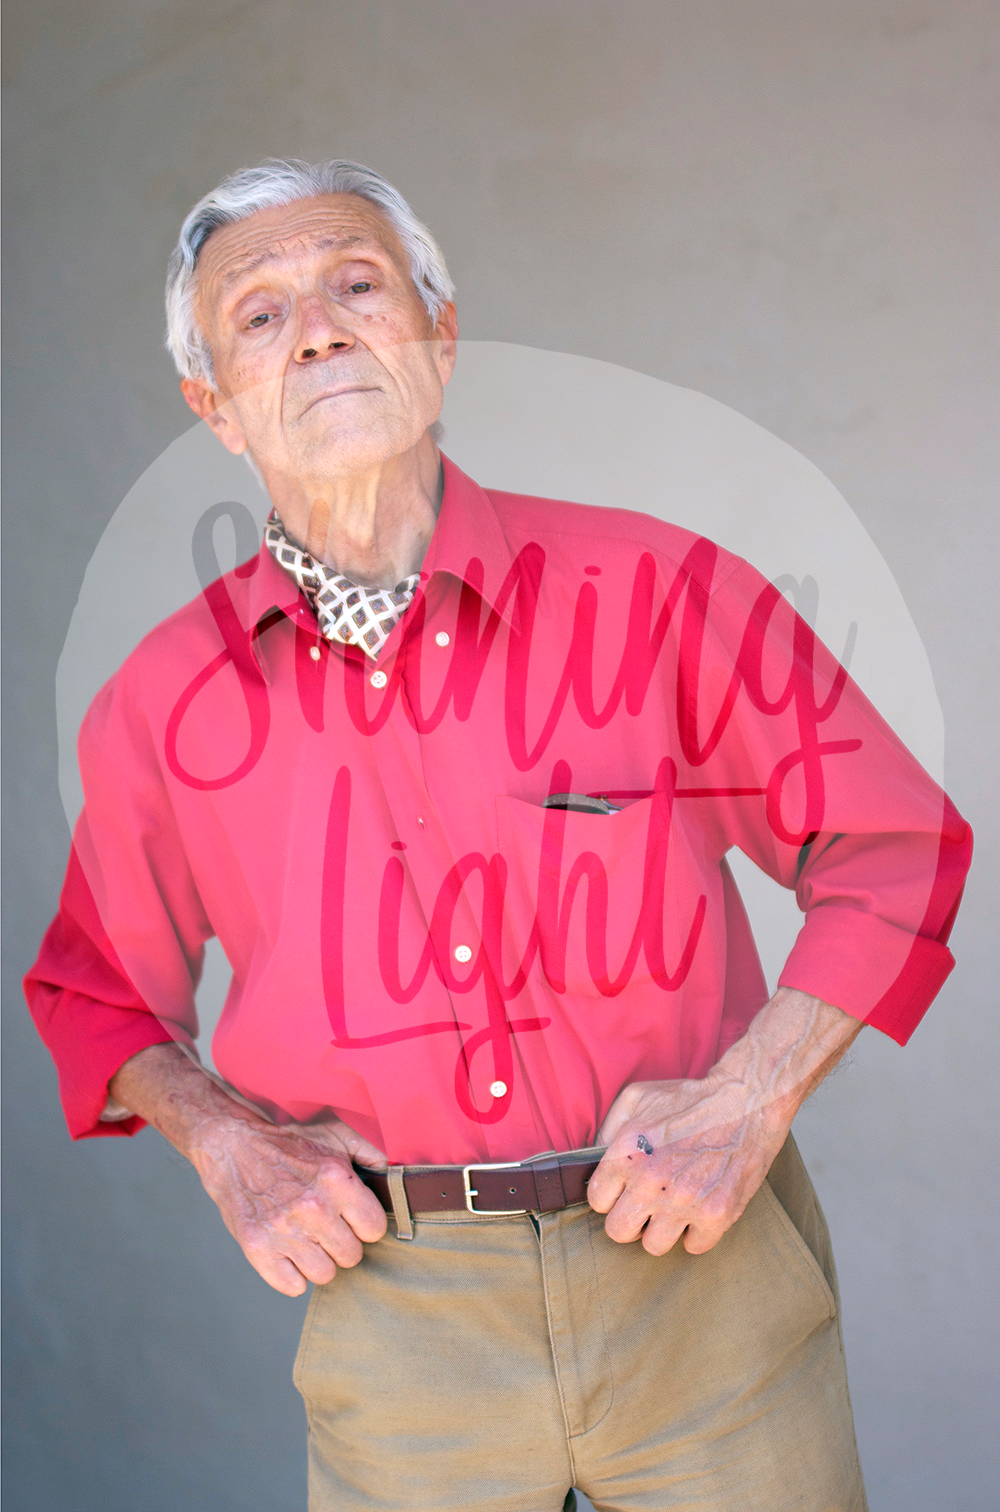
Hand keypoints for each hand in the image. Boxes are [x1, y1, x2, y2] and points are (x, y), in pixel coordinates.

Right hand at [190, 1113, 388, 1295]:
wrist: (233, 1147)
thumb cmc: (289, 1142)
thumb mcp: (336, 1135)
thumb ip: (373, 1154)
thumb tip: (399, 1178)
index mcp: (335, 1179)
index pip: (374, 1229)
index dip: (365, 1225)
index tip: (353, 1218)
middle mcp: (312, 1208)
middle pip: (351, 1256)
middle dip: (343, 1243)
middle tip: (327, 1227)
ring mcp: (283, 1230)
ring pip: (324, 1274)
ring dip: (319, 1260)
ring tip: (308, 1238)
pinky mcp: (257, 1248)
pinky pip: (292, 1286)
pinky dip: (293, 1275)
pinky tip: (289, 1252)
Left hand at [587, 1074, 786, 1255]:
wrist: (746, 1101)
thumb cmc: (689, 1099)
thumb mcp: (636, 1098)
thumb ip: (608, 1129)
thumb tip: (593, 1161)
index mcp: (626, 1155)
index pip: (597, 1201)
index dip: (610, 1195)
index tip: (623, 1189)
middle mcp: (651, 1183)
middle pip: (618, 1232)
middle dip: (629, 1219)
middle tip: (645, 1204)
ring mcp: (684, 1202)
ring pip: (654, 1246)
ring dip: (662, 1229)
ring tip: (673, 1207)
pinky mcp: (717, 1214)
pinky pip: (693, 1247)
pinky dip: (696, 1233)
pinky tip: (699, 1210)